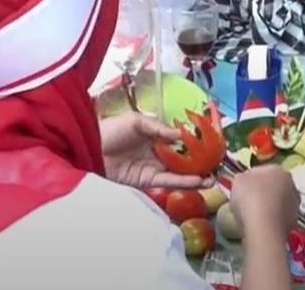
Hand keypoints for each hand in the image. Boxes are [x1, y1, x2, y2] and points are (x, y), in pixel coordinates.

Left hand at [100, 113, 215, 189]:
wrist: (87, 150)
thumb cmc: (109, 131)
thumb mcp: (135, 121)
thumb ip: (158, 127)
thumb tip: (179, 134)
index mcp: (153, 136)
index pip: (178, 140)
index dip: (194, 142)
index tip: (211, 143)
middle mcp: (156, 152)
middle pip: (182, 158)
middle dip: (199, 161)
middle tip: (218, 163)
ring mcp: (152, 168)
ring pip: (179, 172)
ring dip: (196, 175)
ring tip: (213, 176)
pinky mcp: (147, 181)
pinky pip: (169, 182)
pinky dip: (184, 182)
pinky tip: (198, 181)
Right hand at [230, 165, 298, 237]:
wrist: (263, 228)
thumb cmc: (249, 198)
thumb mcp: (237, 181)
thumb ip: (242, 178)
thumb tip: (245, 181)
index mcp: (278, 170)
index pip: (262, 171)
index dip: (250, 179)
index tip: (242, 188)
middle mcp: (291, 184)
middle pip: (273, 186)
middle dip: (263, 191)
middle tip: (247, 200)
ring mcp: (295, 204)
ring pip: (278, 202)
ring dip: (269, 206)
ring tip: (253, 214)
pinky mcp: (294, 221)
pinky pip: (278, 217)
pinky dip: (271, 219)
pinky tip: (260, 224)